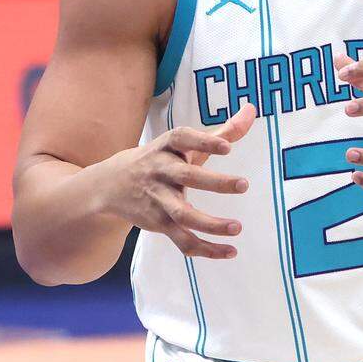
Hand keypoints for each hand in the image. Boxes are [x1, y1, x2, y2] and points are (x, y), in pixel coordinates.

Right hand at [101, 104, 255, 258]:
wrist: (110, 184)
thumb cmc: (160, 159)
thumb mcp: (184, 144)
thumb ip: (222, 131)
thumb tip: (252, 110)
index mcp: (167, 147)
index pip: (183, 138)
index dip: (204, 141)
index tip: (227, 146)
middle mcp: (161, 170)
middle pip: (186, 176)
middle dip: (214, 181)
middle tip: (244, 184)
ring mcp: (158, 199)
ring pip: (183, 214)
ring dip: (210, 223)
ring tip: (237, 227)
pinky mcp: (158, 223)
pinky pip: (182, 239)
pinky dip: (205, 249)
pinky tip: (229, 251)